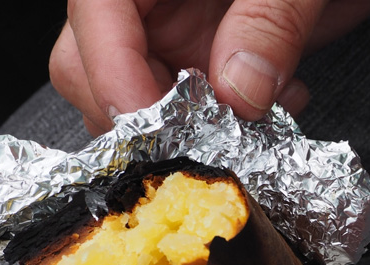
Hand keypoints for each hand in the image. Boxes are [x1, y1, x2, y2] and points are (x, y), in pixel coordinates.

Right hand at [49, 0, 369, 134]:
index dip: (114, 78)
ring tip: (255, 122)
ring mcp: (171, 28)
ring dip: (190, 131)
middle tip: (205, 144)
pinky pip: (190, 109)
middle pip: (94, 66)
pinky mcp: (204, 55)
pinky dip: (226, 128)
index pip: (97, 16)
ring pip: (139, 99)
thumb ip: (271, 21)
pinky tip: (275, 108)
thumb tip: (239, 91)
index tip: (160, 132)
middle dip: (145, 118)